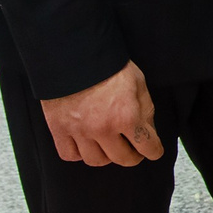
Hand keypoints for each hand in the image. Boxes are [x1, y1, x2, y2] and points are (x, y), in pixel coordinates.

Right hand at [39, 60, 163, 166]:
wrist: (73, 52)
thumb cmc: (108, 65)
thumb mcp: (138, 82)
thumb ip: (145, 109)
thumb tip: (148, 131)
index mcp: (126, 116)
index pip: (148, 147)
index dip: (154, 150)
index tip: (153, 150)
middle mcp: (103, 129)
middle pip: (123, 159)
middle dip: (132, 156)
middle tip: (133, 151)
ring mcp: (79, 131)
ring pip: (96, 160)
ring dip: (106, 155)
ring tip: (108, 145)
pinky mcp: (59, 129)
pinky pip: (70, 155)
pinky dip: (79, 153)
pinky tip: (85, 143)